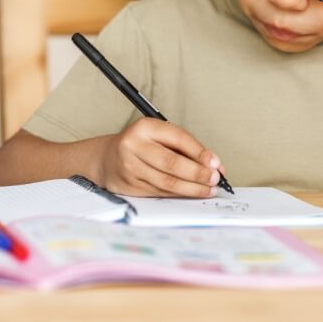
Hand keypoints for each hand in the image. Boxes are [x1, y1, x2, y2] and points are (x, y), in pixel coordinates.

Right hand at [94, 118, 222, 197]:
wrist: (107, 158)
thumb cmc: (141, 145)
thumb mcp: (158, 135)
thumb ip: (185, 147)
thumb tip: (213, 164)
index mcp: (144, 127)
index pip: (178, 139)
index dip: (199, 152)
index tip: (215, 163)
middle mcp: (133, 146)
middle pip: (171, 163)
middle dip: (197, 173)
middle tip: (214, 179)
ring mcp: (129, 167)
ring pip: (167, 182)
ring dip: (192, 188)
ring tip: (208, 189)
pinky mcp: (129, 186)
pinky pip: (160, 192)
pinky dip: (180, 194)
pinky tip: (191, 193)